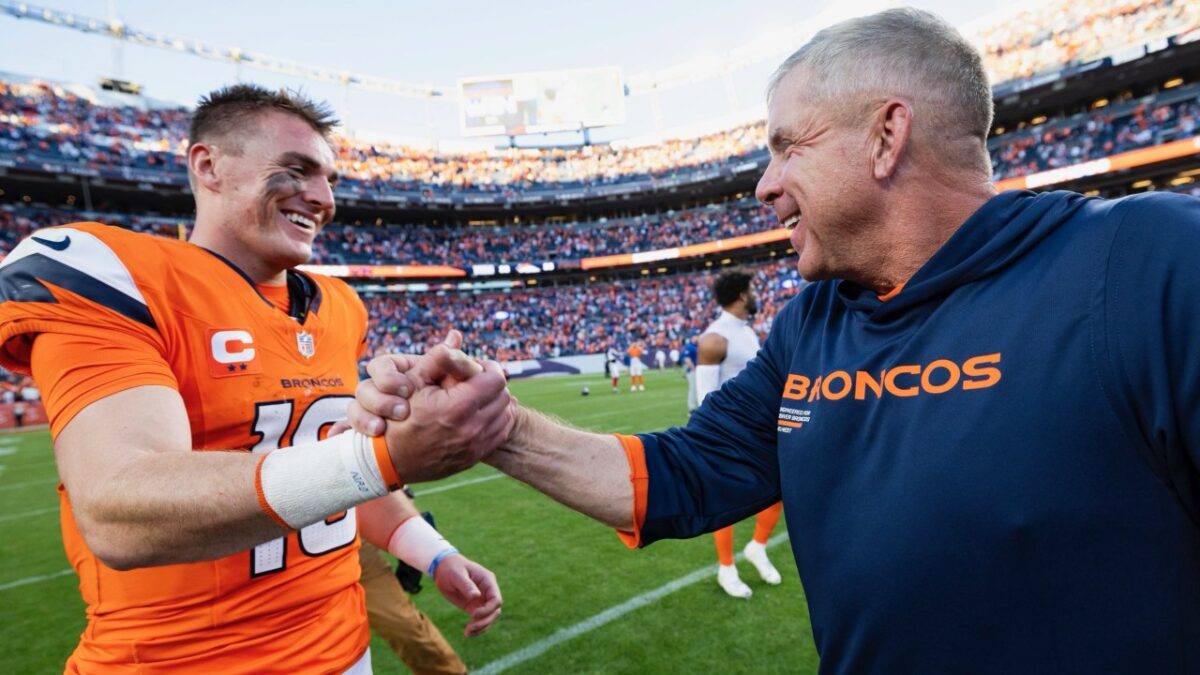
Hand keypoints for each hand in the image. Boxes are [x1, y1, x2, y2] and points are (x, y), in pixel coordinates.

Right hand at [349, 335, 516, 481]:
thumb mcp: (413, 381)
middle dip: (493, 384)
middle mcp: (471, 429)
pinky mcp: (475, 457)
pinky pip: (500, 433)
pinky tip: (482, 413)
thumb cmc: (399, 415)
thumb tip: (456, 336)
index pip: (496, 379)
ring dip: (497, 402)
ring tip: (480, 395)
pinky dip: (496, 420)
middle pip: (504, 396)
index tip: (478, 367)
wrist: (391, 458)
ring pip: (505, 415)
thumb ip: (438, 357)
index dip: (489, 368)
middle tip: (479, 380)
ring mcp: (475, 446)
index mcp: (457, 407)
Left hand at [433, 553, 501, 636]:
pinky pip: (481, 619)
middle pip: (495, 611)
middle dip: (484, 621)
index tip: (473, 614)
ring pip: (490, 617)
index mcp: (487, 580)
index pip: (496, 599)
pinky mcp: (474, 606)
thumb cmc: (450, 568)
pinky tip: (468, 633)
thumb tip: (476, 596)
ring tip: (467, 633)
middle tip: (469, 629)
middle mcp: (488, 591)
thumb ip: (466, 585)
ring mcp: (482, 599)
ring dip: (481, 627)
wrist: (443, 568)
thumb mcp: (456, 574)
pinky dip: (477, 628)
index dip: (488, 609)